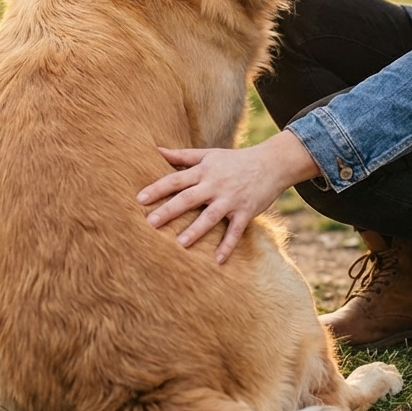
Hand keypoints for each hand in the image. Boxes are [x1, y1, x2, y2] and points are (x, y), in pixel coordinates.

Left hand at [137, 130, 320, 262]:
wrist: (271, 163)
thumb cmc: (235, 160)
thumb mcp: (209, 155)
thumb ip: (182, 155)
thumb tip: (156, 150)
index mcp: (203, 171)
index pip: (175, 180)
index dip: (157, 189)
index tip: (140, 199)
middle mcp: (215, 185)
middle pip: (188, 198)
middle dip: (169, 211)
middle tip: (150, 223)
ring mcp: (231, 199)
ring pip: (211, 216)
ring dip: (196, 229)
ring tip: (181, 243)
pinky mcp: (246, 211)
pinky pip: (235, 231)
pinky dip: (228, 245)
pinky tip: (218, 260)